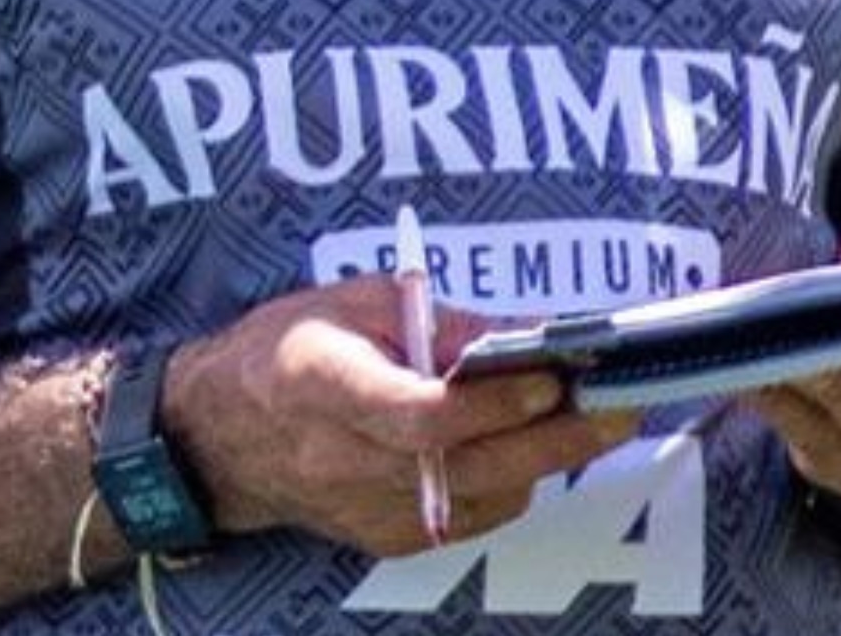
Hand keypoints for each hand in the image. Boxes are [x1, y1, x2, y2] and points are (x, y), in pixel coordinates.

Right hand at [159, 275, 638, 558]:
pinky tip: (532, 446)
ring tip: (595, 419)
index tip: (550, 380)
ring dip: (546, 461)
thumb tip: (527, 337)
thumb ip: (441, 322)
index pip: (421, 414)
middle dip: (555, 438)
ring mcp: (364, 509)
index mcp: (325, 384)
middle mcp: (344, 459)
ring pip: (481, 498)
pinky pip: (470, 518)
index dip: (492, 404)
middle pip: (469, 466)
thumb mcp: (355, 301)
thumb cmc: (289, 348)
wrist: (221, 434)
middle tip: (619, 407)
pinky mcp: (384, 538)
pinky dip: (511, 483)